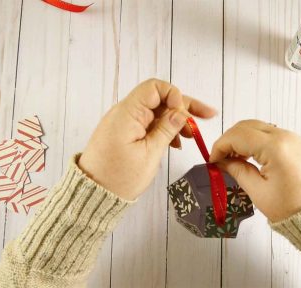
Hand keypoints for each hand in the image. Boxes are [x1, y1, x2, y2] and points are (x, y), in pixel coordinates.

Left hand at [79, 79, 215, 199]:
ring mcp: (125, 122)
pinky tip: (176, 143)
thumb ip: (166, 130)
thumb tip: (180, 112)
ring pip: (156, 112)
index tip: (185, 114)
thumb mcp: (149, 154)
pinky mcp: (125, 132)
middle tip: (207, 115)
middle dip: (183, 107)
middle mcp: (125, 113)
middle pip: (159, 99)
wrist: (94, 194)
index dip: (174, 96)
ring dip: (175, 120)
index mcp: (127, 113)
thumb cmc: (119, 177)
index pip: (154, 88)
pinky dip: (164, 129)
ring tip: (191, 136)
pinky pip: (148, 123)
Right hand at [209, 120, 300, 221]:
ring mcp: (291, 137)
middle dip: (229, 140)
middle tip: (220, 159)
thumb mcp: (259, 192)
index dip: (220, 146)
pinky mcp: (295, 143)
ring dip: (241, 139)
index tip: (211, 161)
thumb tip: (222, 161)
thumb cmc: (293, 206)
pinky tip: (248, 157)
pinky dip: (254, 140)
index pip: (237, 136)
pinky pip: (268, 133)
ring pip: (257, 127)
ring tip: (233, 160)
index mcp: (274, 146)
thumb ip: (238, 171)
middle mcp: (283, 135)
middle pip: (246, 126)